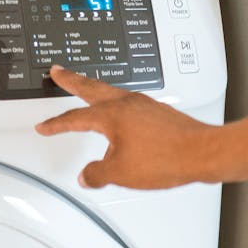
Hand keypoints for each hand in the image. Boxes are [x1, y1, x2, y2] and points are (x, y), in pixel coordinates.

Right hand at [35, 65, 220, 189]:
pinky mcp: (159, 112)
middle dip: (72, 80)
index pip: (75, 118)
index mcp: (112, 115)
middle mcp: (128, 103)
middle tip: (59, 72)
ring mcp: (145, 105)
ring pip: (112, 93)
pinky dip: (117, 107)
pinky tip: (121, 121)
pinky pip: (130, 105)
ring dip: (95, 92)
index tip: (45, 126)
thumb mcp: (121, 173)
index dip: (56, 124)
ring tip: (87, 94)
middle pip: (92, 88)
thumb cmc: (166, 157)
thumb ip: (97, 174)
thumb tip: (87, 175)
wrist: (203, 153)